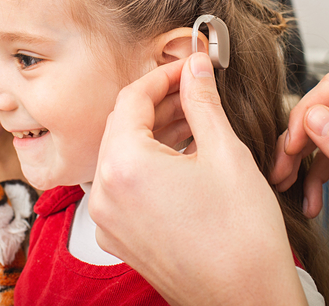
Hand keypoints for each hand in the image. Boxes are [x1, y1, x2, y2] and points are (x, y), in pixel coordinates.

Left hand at [89, 53, 306, 305]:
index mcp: (123, 165)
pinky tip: (177, 153)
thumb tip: (195, 68)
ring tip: (190, 119)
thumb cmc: (240, 237)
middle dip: (159, 103)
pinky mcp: (117, 232)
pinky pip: (123, 181)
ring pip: (123, 153)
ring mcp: (107, 216)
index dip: (161, 76)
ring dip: (154, 131)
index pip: (132, 98)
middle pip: (124, 125)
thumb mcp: (225, 153)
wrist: (246, 302)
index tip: (185, 69)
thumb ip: (202, 101)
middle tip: (191, 91)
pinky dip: (146, 161)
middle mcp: (104, 191)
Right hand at [271, 74, 328, 217]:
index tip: (290, 147)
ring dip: (298, 170)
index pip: (324, 90)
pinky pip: (324, 161)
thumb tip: (312, 118)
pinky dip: (313, 182)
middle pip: (311, 118)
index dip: (302, 116)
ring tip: (285, 189)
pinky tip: (307, 201)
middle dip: (292, 150)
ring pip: (313, 142)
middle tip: (277, 174)